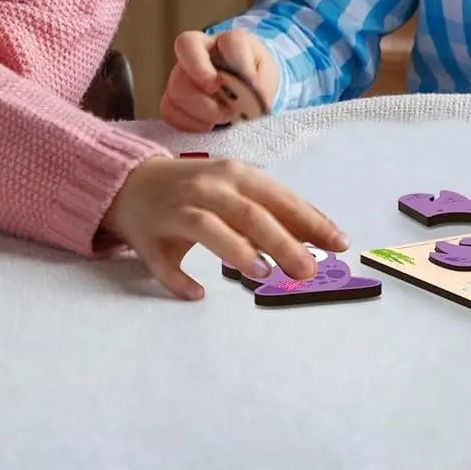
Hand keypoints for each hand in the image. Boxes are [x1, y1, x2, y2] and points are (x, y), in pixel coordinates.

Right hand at [102, 155, 347, 300]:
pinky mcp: (149, 238)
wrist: (131, 182)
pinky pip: (163, 262)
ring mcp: (177, 211)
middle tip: (308, 270)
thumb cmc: (199, 189)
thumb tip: (322, 237)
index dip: (311, 221)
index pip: (280, 198)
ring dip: (236, 250)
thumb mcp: (237, 190)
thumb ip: (274, 212)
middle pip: (250, 214)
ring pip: (209, 229)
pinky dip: (178, 279)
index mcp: (236, 176)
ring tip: (262, 273)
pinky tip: (196, 293)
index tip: (339, 244)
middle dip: (282, 241)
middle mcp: (209, 188)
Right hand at [159, 28, 279, 131]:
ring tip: (224, 117)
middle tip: (223, 101)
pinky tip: (208, 125)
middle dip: (204, 76)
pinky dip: (190, 123)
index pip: (230, 41)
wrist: (241, 91)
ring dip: (203, 109)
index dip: (238, 62)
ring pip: (178, 86)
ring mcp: (181, 72)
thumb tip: (257, 98)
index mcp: (229, 41)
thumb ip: (263, 83)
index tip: (249, 81)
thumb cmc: (253, 77)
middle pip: (188, 51)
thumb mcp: (267, 75)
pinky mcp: (172, 97)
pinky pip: (169, 109)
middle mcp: (200, 51)